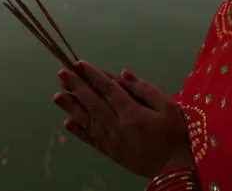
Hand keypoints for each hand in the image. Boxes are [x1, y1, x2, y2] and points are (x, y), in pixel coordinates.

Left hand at [52, 61, 192, 177]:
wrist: (173, 168)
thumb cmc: (174, 134)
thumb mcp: (168, 107)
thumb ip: (145, 89)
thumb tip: (123, 74)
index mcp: (133, 113)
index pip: (109, 90)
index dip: (93, 75)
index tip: (80, 63)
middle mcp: (118, 127)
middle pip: (93, 103)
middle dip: (77, 86)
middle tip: (62, 73)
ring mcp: (111, 141)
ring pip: (87, 120)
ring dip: (71, 107)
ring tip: (57, 95)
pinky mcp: (109, 152)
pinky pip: (90, 139)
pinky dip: (78, 131)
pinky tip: (67, 122)